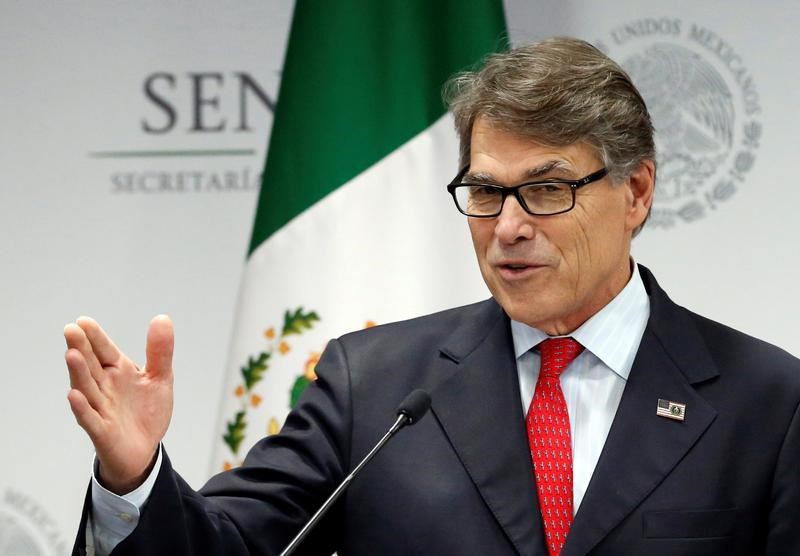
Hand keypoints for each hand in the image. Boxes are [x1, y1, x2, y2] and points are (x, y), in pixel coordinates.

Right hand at [64, 315, 173, 493]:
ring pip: (87, 389)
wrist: (145, 450)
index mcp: (119, 372)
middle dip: (81, 348)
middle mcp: (106, 387)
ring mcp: (102, 409)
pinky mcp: (102, 431)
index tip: (84, 321)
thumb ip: (160, 351)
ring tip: (71, 354)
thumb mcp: (160, 378)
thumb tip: (162, 318)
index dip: (96, 337)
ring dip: (78, 373)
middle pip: (91, 366)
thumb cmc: (147, 412)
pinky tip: (74, 395)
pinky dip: (82, 408)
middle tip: (71, 330)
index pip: (105, 351)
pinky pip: (90, 419)